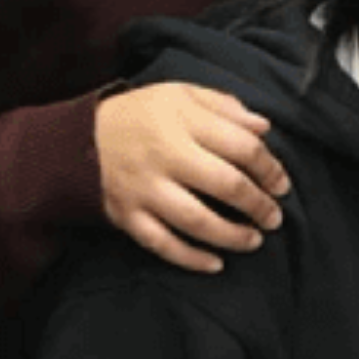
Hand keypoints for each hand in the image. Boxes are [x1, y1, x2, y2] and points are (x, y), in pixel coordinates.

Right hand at [96, 83, 291, 274]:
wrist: (76, 138)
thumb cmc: (141, 113)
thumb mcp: (181, 94)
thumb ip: (224, 107)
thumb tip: (264, 128)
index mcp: (183, 123)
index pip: (241, 147)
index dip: (269, 168)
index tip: (282, 184)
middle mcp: (165, 157)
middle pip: (225, 185)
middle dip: (258, 204)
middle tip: (275, 217)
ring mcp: (144, 190)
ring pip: (196, 220)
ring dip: (231, 235)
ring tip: (255, 241)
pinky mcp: (125, 216)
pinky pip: (161, 244)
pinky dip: (189, 258)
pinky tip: (215, 264)